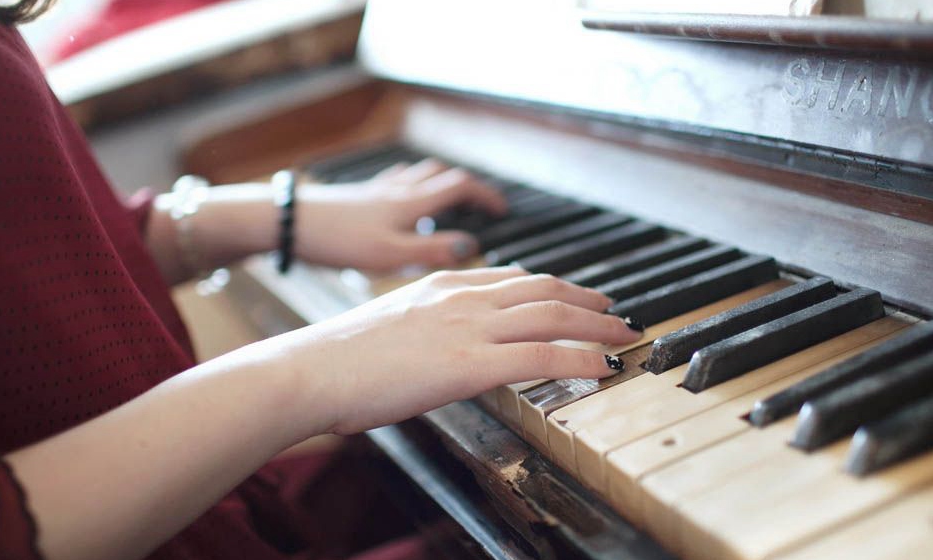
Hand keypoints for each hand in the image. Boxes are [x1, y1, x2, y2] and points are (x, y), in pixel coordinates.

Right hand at [245, 267, 641, 434]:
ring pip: (552, 315)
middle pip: (542, 288)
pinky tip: (602, 366)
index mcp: (439, 284)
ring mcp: (467, 327)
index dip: (550, 285)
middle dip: (586, 298)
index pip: (510, 277)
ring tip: (622, 334)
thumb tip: (436, 351)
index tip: (573, 294)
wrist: (310, 370)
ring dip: (596, 324)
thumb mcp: (387, 327)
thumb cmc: (335, 359)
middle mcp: (460, 296)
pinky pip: (542, 356)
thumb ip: (422, 329)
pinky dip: (580, 358)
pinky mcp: (469, 363)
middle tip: (614, 310)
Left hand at [294, 159, 506, 270]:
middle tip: (479, 206)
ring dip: (439, 183)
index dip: (486, 195)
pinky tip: (401, 199)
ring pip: (419, 175)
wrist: (290, 223)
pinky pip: (394, 181)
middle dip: (466, 187)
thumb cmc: (337, 241)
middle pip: (443, 175)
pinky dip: (409, 185)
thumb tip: (471, 247)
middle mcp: (398, 190)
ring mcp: (377, 190)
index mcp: (412, 203)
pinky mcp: (358, 196)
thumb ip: (432, 251)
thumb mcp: (390, 255)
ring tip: (448, 202)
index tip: (502, 210)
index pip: (461, 186)